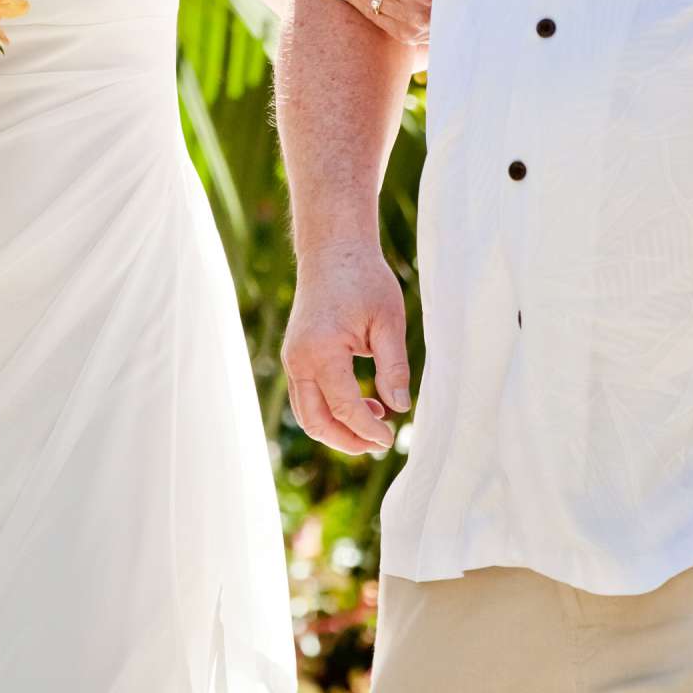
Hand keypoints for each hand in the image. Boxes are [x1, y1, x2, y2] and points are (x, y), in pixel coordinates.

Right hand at [281, 239, 411, 454]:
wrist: (333, 250)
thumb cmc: (364, 279)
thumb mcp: (389, 321)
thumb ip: (393, 367)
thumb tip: (399, 408)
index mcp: (322, 351)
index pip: (344, 408)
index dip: (368, 430)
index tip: (391, 439)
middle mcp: (299, 359)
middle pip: (316, 421)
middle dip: (347, 440)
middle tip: (381, 442)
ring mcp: (292, 358)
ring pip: (307, 413)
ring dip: (338, 428)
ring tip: (375, 421)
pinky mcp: (295, 356)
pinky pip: (307, 397)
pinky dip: (329, 410)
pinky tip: (361, 403)